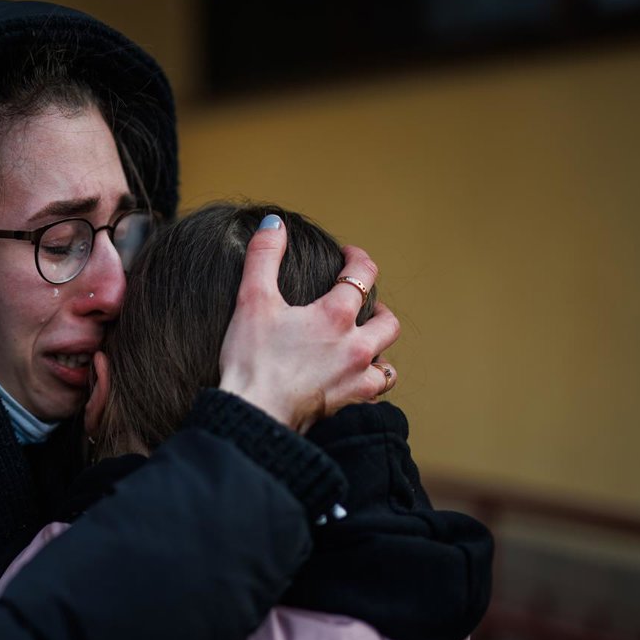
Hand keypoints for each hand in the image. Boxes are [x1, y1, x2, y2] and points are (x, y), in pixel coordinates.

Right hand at [218, 217, 399, 432]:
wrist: (255, 415)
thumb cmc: (251, 359)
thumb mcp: (252, 300)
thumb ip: (264, 256)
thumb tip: (274, 223)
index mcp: (336, 317)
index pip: (363, 275)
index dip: (358, 259)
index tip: (348, 255)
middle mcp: (356, 347)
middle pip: (388, 322)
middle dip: (378, 308)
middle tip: (362, 304)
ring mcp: (356, 380)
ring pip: (388, 362)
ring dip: (379, 350)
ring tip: (362, 345)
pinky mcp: (348, 405)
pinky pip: (374, 394)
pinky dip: (369, 384)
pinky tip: (354, 381)